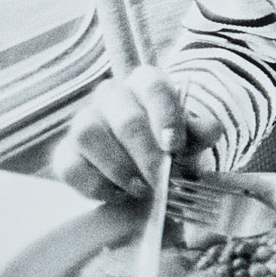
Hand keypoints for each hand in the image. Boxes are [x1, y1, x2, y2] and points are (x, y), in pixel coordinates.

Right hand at [51, 65, 221, 201]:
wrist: (146, 163)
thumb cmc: (170, 141)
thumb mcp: (192, 135)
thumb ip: (202, 130)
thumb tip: (210, 129)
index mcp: (145, 82)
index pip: (154, 86)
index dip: (166, 115)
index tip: (175, 146)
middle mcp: (111, 95)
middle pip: (125, 119)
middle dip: (146, 154)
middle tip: (160, 180)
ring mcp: (84, 121)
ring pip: (89, 135)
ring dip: (118, 168)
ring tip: (140, 188)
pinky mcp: (66, 152)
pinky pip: (70, 166)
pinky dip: (95, 185)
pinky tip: (117, 194)